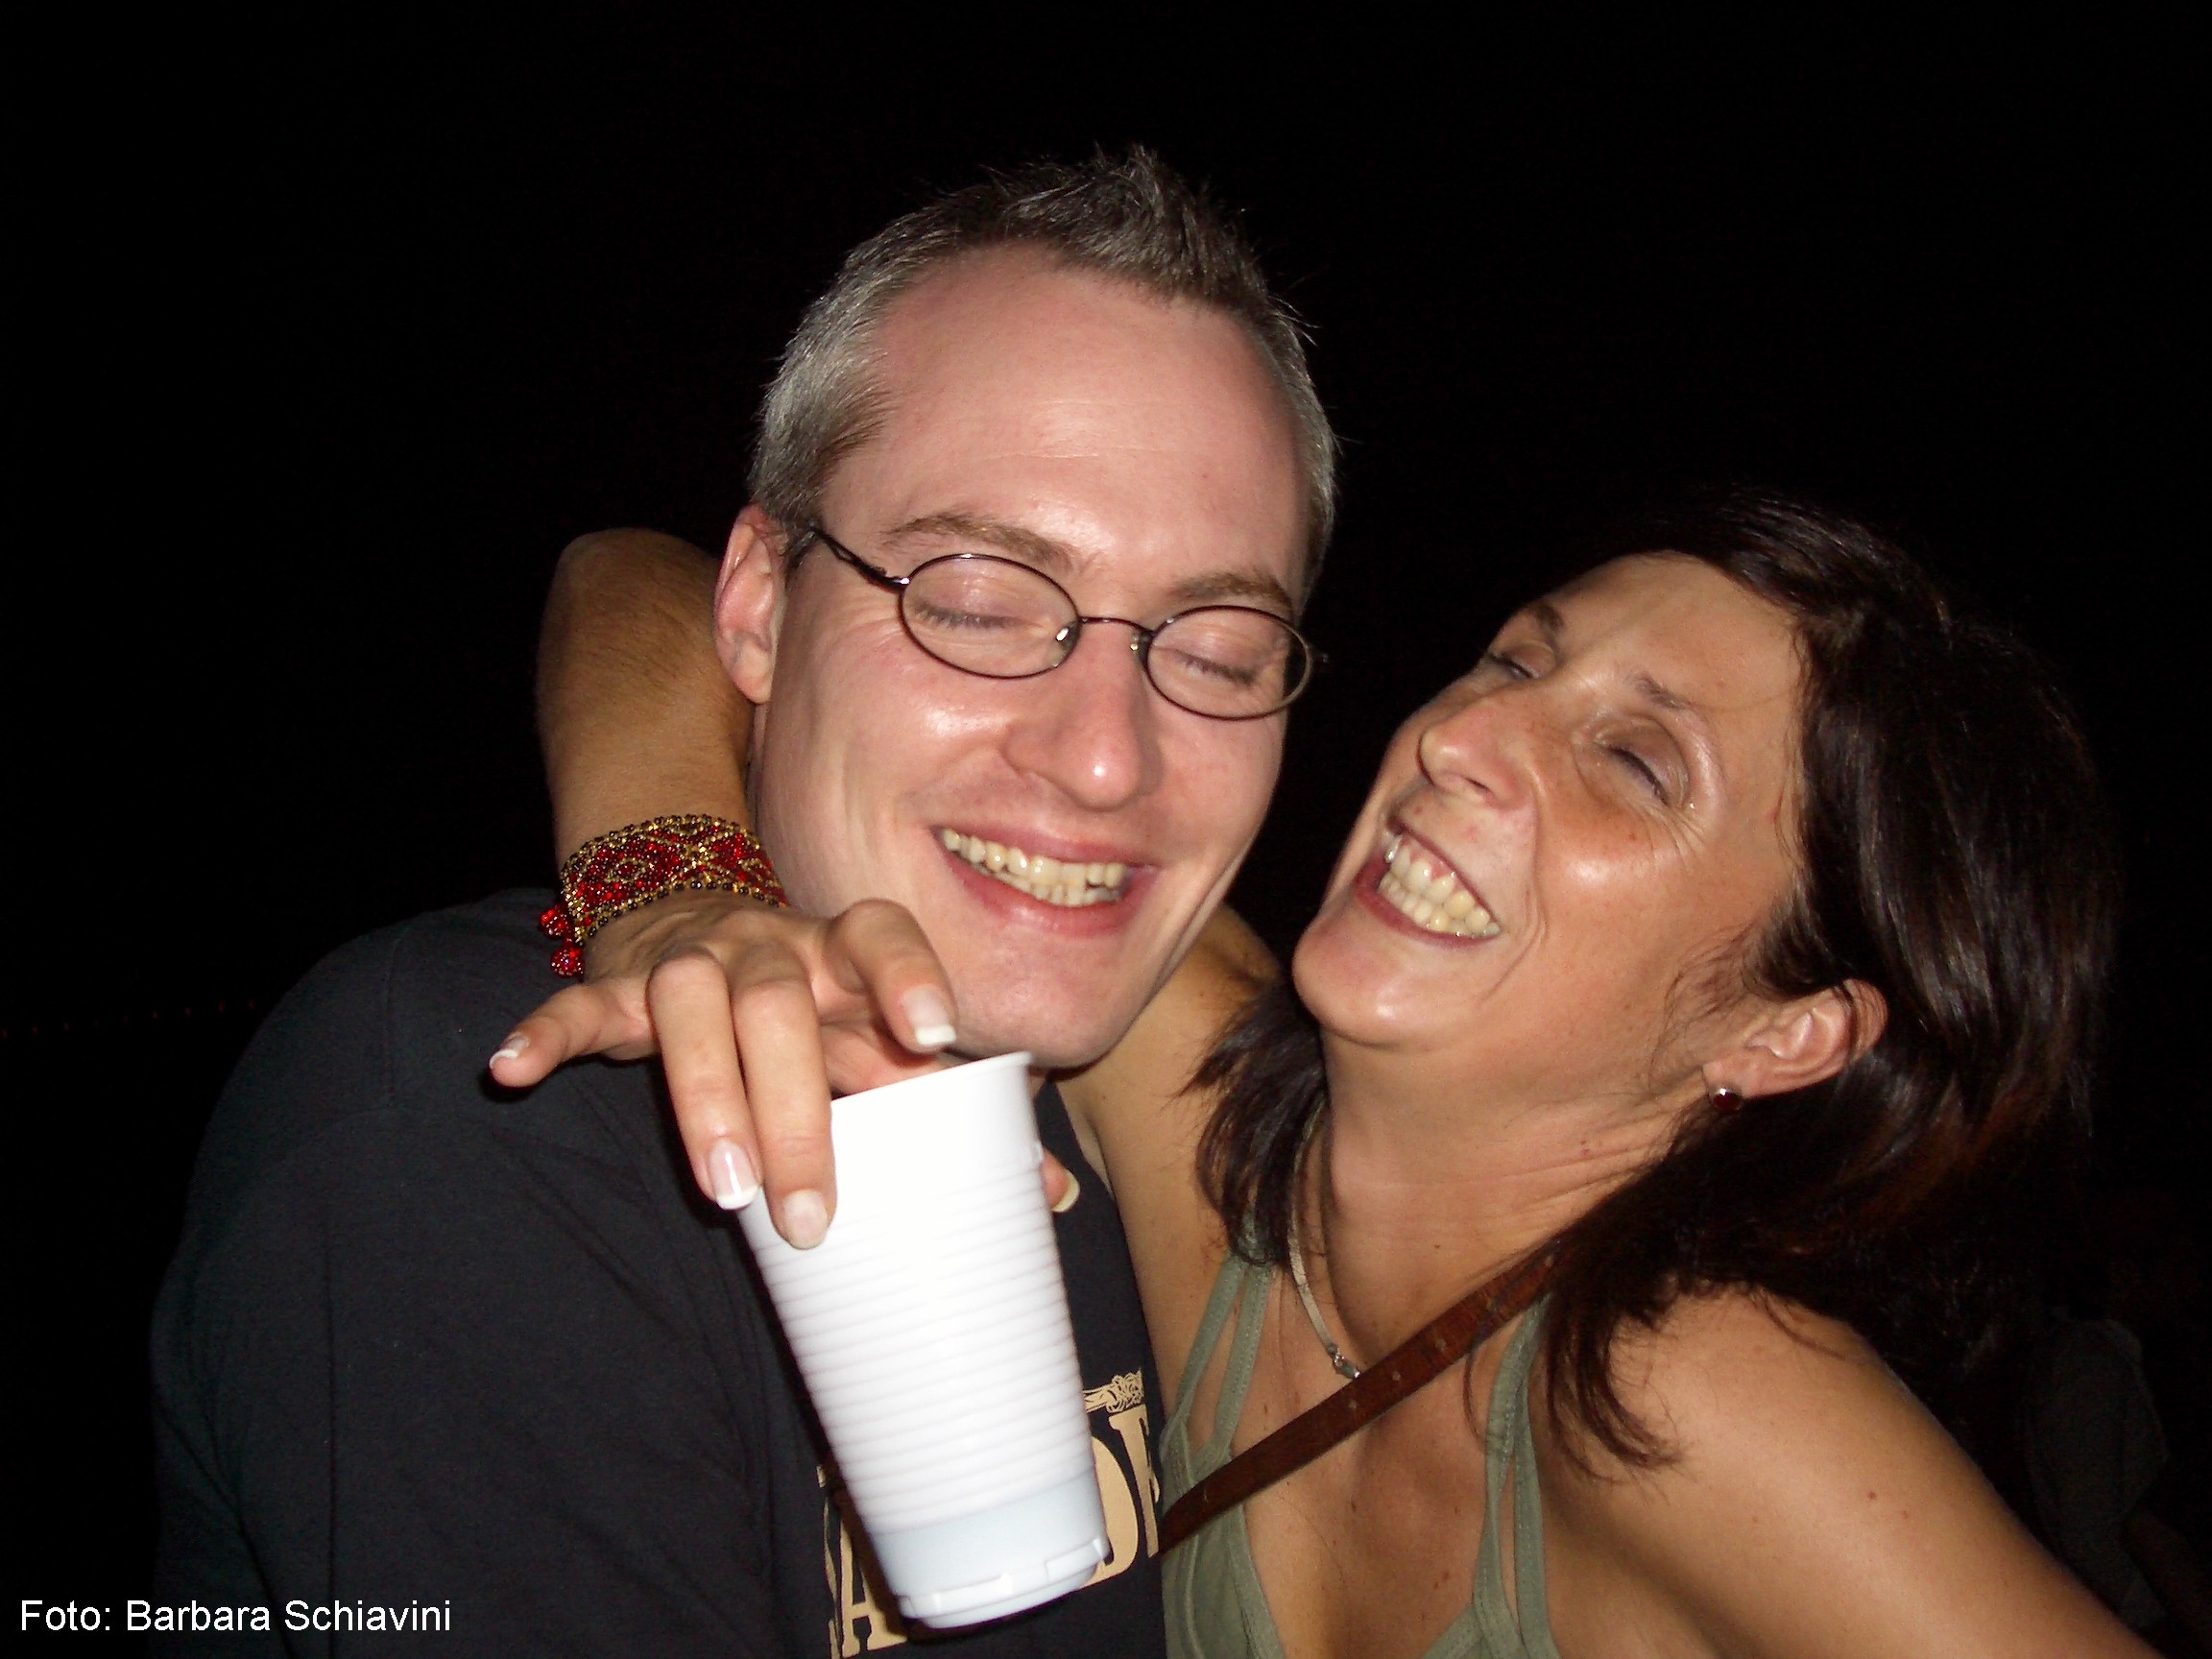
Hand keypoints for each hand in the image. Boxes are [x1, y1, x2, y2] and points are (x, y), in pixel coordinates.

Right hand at [488, 891, 1075, 1242]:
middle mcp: (771, 948)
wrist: (703, 917)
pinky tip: (510, 1070)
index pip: (881, 936)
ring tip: (721, 1185)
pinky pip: (578, 1003)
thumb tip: (1050, 1196)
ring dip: (704, 1096)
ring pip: (692, 1009)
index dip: (909, 975)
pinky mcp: (620, 984)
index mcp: (844, 953)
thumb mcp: (879, 1039)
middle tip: (813, 1213)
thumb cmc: (818, 1005)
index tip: (934, 1031)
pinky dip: (545, 1033)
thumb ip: (952, 1105)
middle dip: (797, 1113)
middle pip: (780, 1010)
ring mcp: (692, 962)